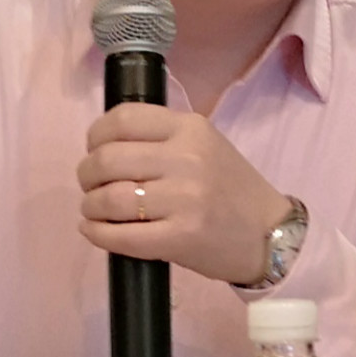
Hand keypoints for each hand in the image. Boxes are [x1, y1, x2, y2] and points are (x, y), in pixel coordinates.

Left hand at [76, 103, 290, 286]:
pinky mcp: (180, 237)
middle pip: (107, 159)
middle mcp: (186, 158)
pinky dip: (98, 234)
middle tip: (91, 186)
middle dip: (87, 175)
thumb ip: (162, 139)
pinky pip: (121, 236)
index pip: (123, 118)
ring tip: (94, 211)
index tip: (95, 149)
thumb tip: (104, 146)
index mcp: (190, 128)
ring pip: (109, 198)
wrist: (269, 235)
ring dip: (90, 206)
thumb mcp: (205, 146)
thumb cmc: (231, 189)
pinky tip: (95, 231)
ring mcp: (184, 199)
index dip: (96, 135)